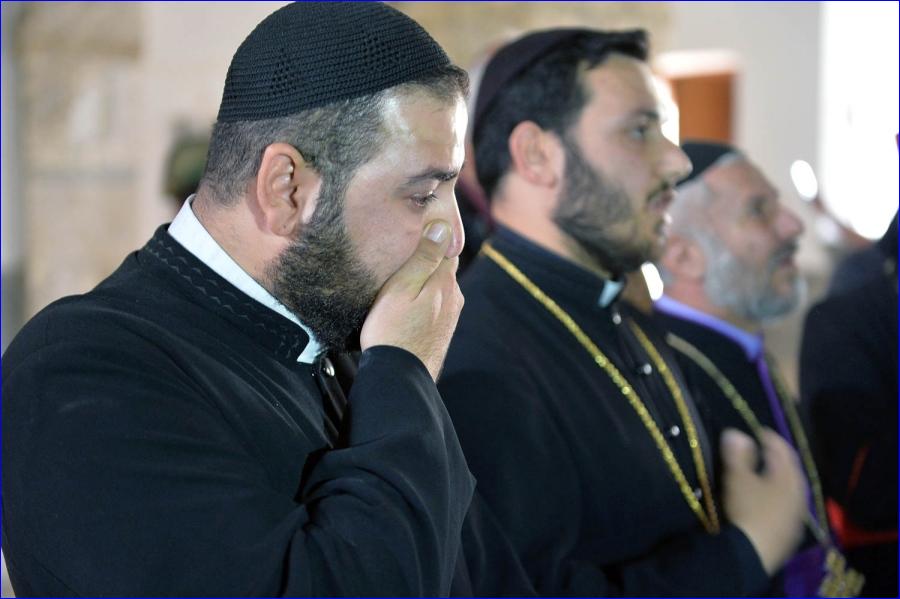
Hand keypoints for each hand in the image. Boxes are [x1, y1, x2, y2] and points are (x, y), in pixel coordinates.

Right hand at [360, 221, 463, 380]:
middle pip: (444, 266)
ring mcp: (450, 315)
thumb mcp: (402, 288)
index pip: (447, 246)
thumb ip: (424, 258)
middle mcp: (454, 296)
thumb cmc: (392, 331)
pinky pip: (436, 303)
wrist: (399, 377)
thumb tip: (444, 226)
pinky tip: (408, 302)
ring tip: (402, 277)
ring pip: (439, 285)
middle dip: (429, 257)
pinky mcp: (443, 330)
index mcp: (445, 282)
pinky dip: (425, 297)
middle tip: (403, 251)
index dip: (434, 234)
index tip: (416, 226)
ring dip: (426, 279)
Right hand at [720, 428, 805, 574]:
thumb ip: (737, 454)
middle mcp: (799, 494)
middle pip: (790, 470)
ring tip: (765, 474)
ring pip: (790, 489)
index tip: (758, 430)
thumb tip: (735, 433)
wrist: (753, 553)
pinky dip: (778, 496)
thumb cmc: (747, 509)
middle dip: (777, 458)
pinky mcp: (791, 532)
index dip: (771, 438)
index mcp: (789, 477)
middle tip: (763, 449)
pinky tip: (768, 501)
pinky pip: (787, 506)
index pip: (783, 450)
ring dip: (778, 478)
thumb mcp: (738, 478)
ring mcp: (797, 515)